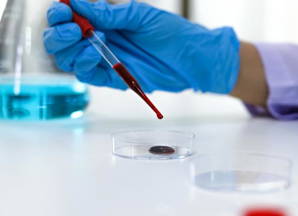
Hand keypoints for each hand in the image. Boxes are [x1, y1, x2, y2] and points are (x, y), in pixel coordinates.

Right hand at [43, 0, 239, 93]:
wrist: (192, 58)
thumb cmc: (172, 33)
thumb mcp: (140, 16)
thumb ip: (109, 13)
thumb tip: (77, 4)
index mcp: (106, 22)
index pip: (72, 19)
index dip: (60, 15)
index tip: (62, 11)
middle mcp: (102, 42)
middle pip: (64, 43)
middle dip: (59, 35)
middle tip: (73, 28)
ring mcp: (107, 61)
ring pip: (71, 61)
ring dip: (71, 50)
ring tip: (87, 39)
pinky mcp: (115, 79)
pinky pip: (90, 76)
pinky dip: (85, 65)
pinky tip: (93, 54)